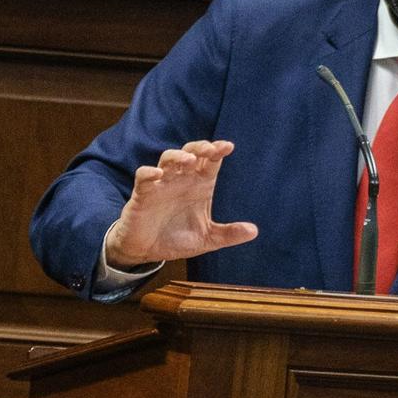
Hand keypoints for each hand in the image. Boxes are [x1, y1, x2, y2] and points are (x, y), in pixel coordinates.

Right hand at [103, 139, 257, 267]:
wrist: (148, 251)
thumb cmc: (176, 239)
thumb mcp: (206, 239)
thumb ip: (228, 234)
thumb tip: (254, 231)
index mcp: (199, 186)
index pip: (210, 162)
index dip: (218, 150)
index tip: (228, 146)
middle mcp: (181, 180)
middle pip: (190, 152)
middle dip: (199, 147)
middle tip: (209, 150)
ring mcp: (161, 185)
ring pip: (168, 159)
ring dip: (178, 156)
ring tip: (188, 161)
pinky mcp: (143, 194)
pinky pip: (143, 177)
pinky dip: (149, 173)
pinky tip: (157, 175)